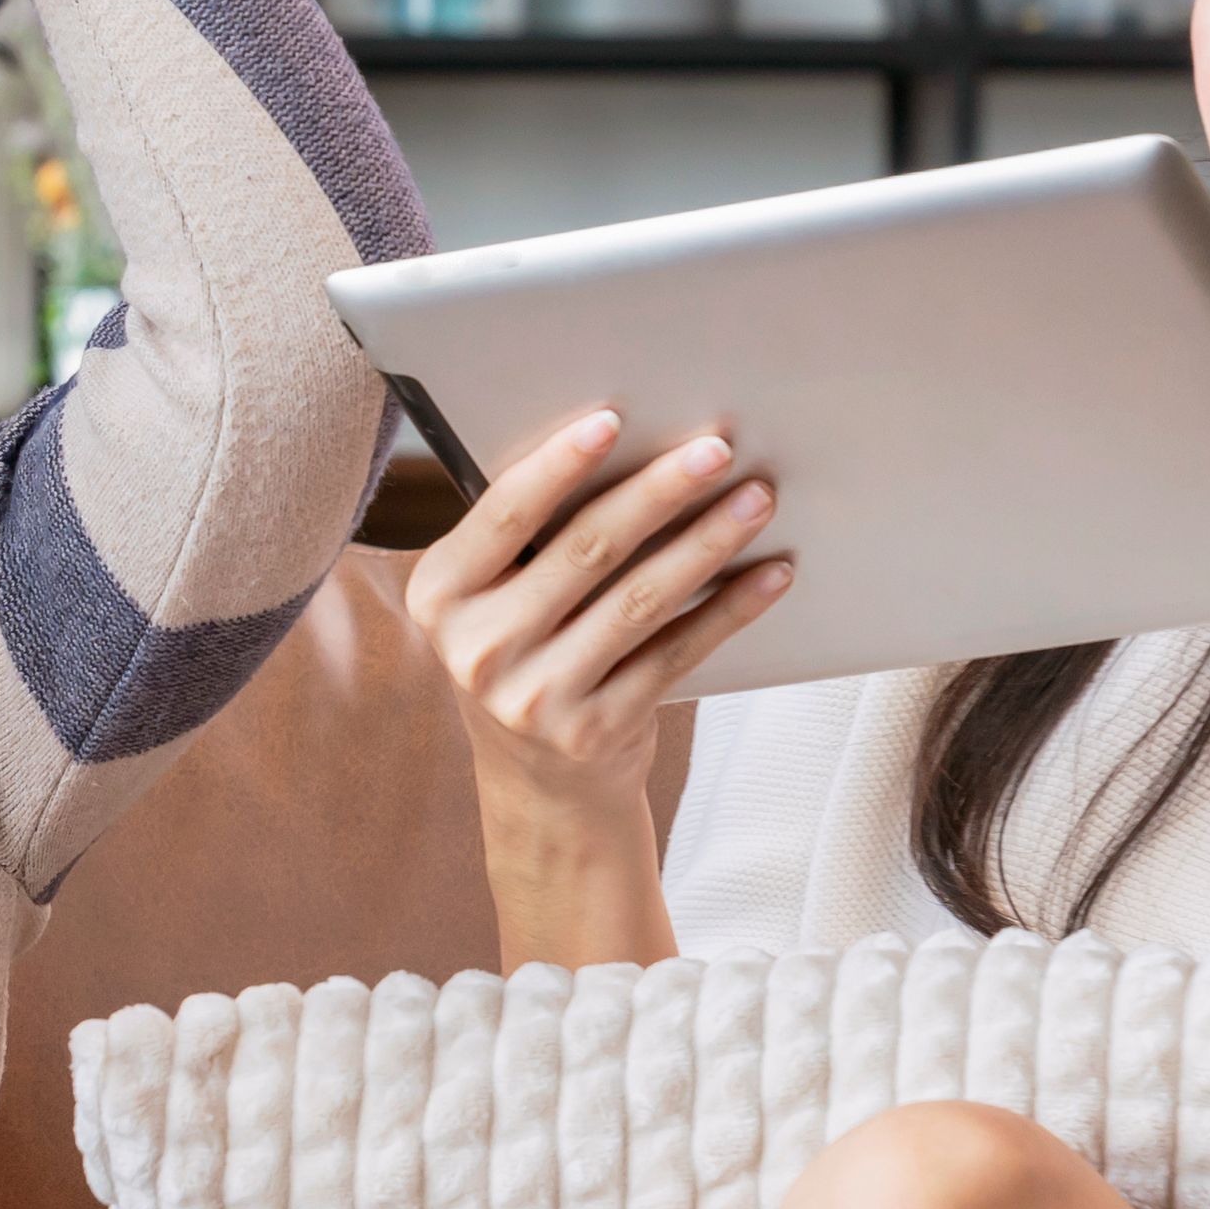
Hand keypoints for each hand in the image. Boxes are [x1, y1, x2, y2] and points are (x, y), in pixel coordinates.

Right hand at [399, 407, 788, 814]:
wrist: (539, 789)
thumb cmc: (523, 660)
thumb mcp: (492, 607)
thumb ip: (527, 545)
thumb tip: (625, 450)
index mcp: (440, 598)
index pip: (505, 515)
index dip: (559, 465)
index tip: (612, 419)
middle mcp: (479, 649)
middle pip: (585, 550)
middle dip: (659, 491)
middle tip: (715, 449)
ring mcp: (537, 697)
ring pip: (640, 600)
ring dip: (707, 542)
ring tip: (755, 499)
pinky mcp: (598, 730)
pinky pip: (677, 653)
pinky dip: (730, 609)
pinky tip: (769, 574)